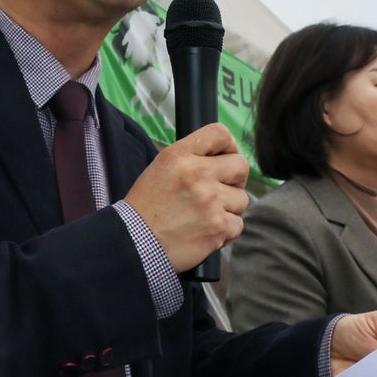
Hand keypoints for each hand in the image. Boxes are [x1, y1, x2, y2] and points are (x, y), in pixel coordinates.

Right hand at [122, 123, 249, 271]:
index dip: (228, 146)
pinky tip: (206, 230)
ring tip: (207, 214)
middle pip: (241, 166)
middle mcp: (198, 174)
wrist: (135, 243)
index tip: (224, 158)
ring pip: (242, 199)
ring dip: (229, 208)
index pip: (220, 134)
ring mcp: (211, 202)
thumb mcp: (160, 167)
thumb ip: (190, 157)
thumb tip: (222, 157)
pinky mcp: (218, 228)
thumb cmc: (146, 206)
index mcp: (180, 156)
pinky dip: (225, 230)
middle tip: (221, 189)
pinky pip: (237, 224)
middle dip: (235, 178)